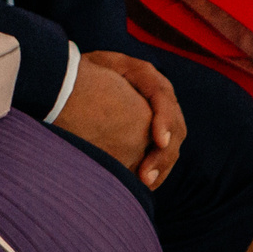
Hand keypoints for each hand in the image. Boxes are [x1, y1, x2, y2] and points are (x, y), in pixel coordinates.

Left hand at [56, 52, 186, 186]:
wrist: (78, 79)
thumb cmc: (81, 71)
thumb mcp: (88, 68)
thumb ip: (96, 74)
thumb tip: (96, 95)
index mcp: (145, 75)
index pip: (162, 95)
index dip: (164, 119)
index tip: (158, 140)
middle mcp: (159, 95)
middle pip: (174, 125)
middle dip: (163, 152)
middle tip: (145, 176)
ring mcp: (160, 114)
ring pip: (172, 142)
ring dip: (161, 165)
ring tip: (145, 183)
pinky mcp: (155, 131)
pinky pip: (164, 152)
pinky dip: (157, 168)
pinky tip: (144, 183)